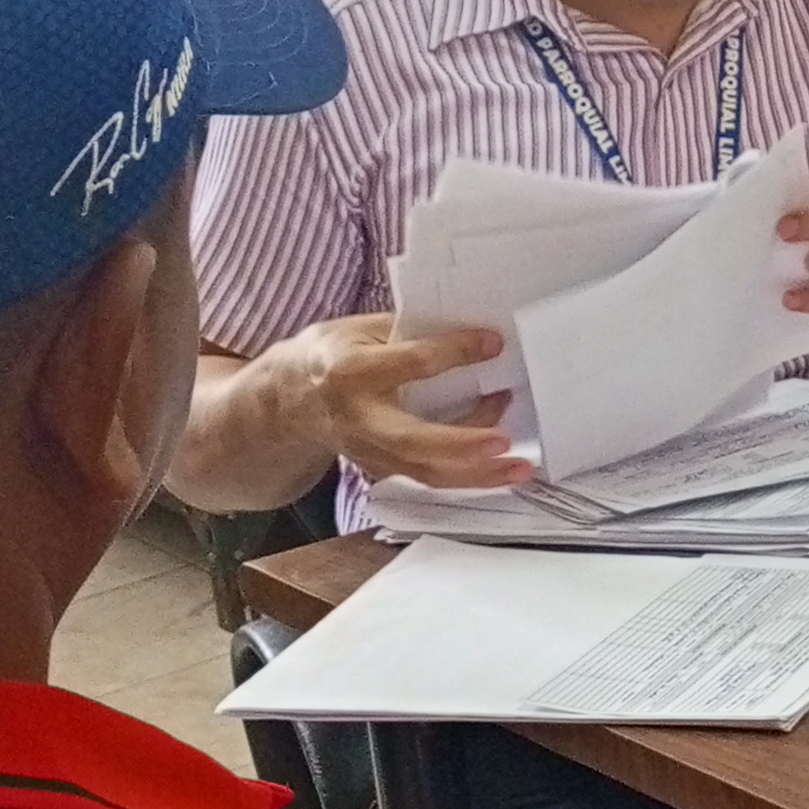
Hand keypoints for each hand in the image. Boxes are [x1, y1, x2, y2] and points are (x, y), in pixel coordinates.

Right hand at [289, 312, 527, 489]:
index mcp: (352, 372)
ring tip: (521, 467)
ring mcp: (370, 451)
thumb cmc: (332, 356)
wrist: (287, 401)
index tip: (493, 343)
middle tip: (502, 441)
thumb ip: (410, 333)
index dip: (455, 352)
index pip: (411, 364)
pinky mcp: (382, 470)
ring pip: (425, 472)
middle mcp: (360, 418)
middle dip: (460, 444)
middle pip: (412, 440)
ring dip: (477, 474)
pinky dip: (469, 477)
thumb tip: (472, 332)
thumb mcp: (360, 330)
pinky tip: (503, 469)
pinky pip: (430, 478)